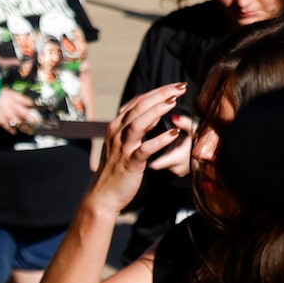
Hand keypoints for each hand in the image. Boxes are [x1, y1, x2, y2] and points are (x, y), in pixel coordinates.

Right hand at [0, 89, 40, 134]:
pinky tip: (3, 122)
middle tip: (28, 128)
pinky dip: (2, 125)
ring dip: (14, 129)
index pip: (29, 117)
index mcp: (16, 109)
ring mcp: (2, 121)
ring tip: (16, 130)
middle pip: (21, 125)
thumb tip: (30, 103)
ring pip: (11, 129)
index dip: (34, 120)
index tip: (36, 122)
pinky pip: (0, 126)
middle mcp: (10, 117)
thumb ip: (22, 99)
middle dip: (26, 127)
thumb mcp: (12, 93)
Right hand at [93, 82, 193, 207]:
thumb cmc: (116, 170)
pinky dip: (159, 140)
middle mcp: (117, 134)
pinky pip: (145, 149)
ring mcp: (122, 148)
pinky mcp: (129, 163)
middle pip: (139, 107)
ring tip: (175, 102)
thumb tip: (154, 113)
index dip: (157, 92)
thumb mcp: (124, 144)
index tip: (175, 86)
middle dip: (161, 95)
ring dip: (157, 111)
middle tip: (181, 87)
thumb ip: (137, 127)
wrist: (103, 196)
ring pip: (138, 123)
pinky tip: (174, 134)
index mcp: (116, 127)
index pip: (137, 102)